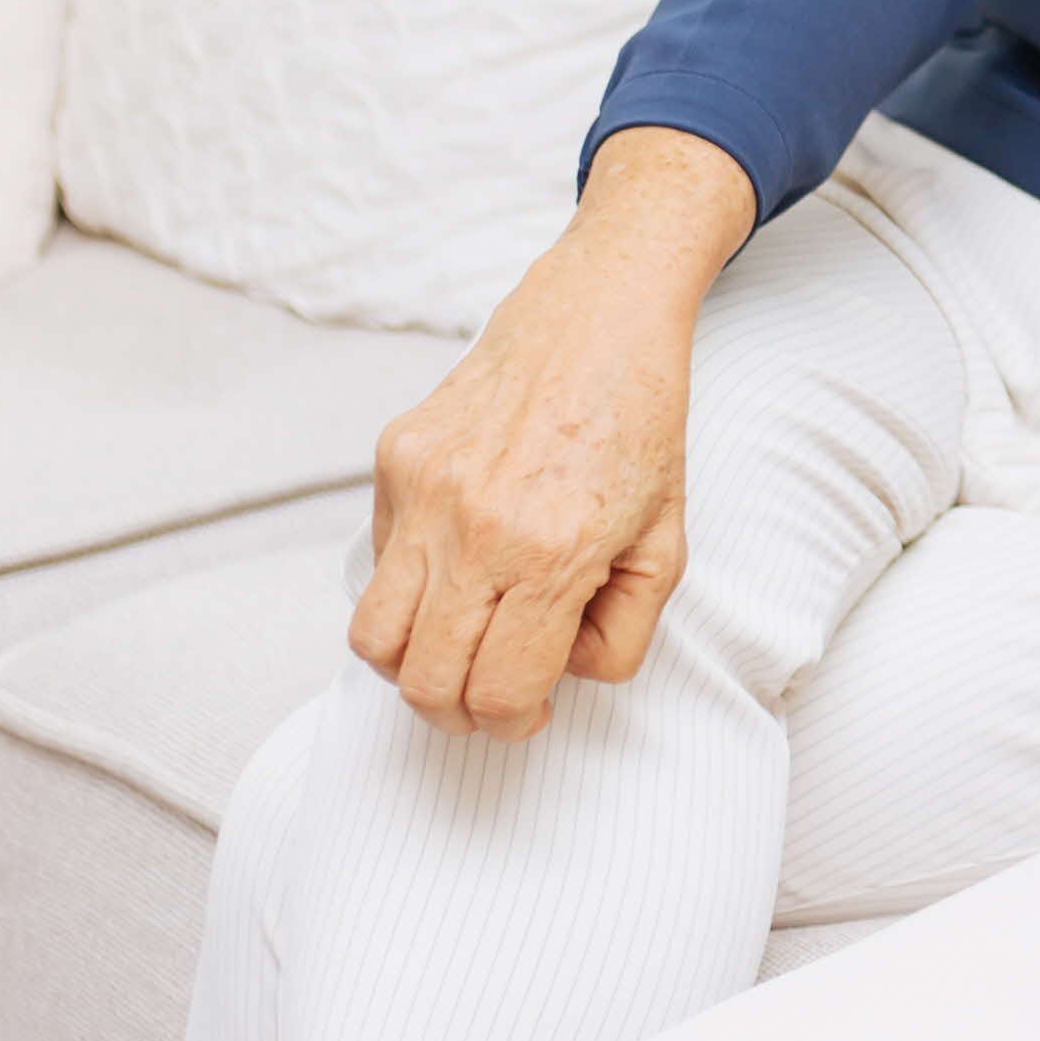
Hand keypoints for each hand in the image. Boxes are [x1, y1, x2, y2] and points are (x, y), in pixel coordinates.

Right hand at [349, 126, 749, 737]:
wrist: (599, 317)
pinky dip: (409, 586)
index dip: (514, 723)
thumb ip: (622, 633)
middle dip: (457, 714)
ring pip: (372, 638)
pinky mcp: (394, 459)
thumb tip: (556, 677)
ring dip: (412, 664)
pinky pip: (378, 563)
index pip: (499, 693)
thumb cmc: (640, 427)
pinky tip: (462, 556)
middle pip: (424, 683)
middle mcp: (476, 528)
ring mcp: (424, 492)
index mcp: (553, 554)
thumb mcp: (667, 542)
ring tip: (461, 643)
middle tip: (489, 697)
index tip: (528, 712)